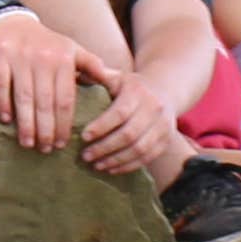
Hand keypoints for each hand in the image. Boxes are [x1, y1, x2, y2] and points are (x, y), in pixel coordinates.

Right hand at [0, 6, 102, 152]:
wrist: (10, 22)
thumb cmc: (44, 42)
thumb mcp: (70, 48)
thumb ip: (90, 64)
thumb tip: (111, 79)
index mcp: (64, 59)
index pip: (66, 99)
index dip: (64, 123)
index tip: (63, 143)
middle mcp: (44, 58)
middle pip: (46, 102)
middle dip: (46, 129)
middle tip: (45, 149)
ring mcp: (20, 57)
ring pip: (24, 97)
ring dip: (26, 123)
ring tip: (27, 143)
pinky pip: (2, 84)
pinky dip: (4, 103)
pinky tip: (6, 121)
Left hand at [76, 71, 190, 183]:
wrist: (164, 92)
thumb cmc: (130, 87)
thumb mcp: (117, 77)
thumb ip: (98, 76)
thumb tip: (75, 72)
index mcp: (138, 92)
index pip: (119, 113)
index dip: (101, 126)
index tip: (83, 137)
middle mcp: (154, 108)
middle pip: (129, 134)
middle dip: (105, 148)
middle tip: (85, 156)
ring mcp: (163, 126)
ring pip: (139, 149)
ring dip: (115, 160)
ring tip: (96, 165)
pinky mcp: (166, 141)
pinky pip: (147, 158)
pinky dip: (128, 166)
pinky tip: (111, 169)